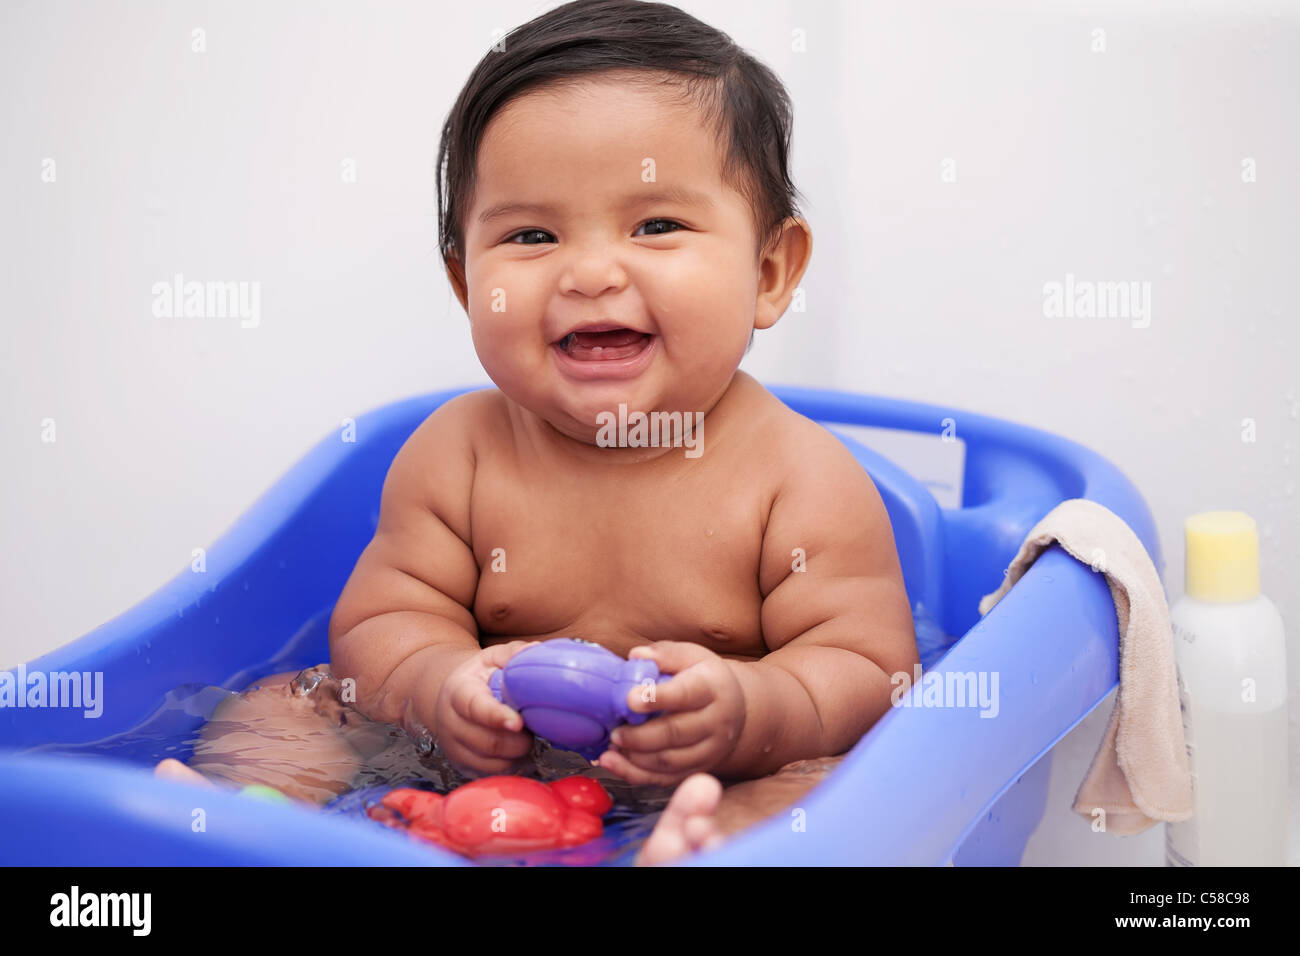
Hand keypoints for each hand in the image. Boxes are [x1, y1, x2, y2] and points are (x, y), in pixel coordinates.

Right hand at [434, 640, 537, 776]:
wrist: (454, 698)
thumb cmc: (480, 677)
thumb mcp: (492, 657)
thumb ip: (513, 653)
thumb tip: (537, 650)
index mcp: (458, 692)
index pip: (475, 708)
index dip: (496, 717)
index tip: (518, 722)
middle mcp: (450, 723)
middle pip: (487, 742)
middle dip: (518, 740)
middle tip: (531, 728)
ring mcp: (454, 747)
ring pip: (491, 763)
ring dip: (517, 754)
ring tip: (524, 737)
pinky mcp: (462, 766)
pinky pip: (491, 775)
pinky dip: (511, 767)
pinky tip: (517, 752)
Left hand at [595, 641, 745, 786]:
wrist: (733, 708)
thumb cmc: (704, 678)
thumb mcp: (690, 656)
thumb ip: (663, 655)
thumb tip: (636, 656)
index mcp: (712, 687)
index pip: (685, 694)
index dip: (657, 698)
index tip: (630, 699)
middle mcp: (716, 721)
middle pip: (676, 733)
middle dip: (640, 736)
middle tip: (615, 732)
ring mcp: (710, 749)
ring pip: (670, 761)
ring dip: (636, 758)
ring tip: (613, 747)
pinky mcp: (699, 768)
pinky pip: (667, 779)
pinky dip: (638, 775)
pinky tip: (617, 764)